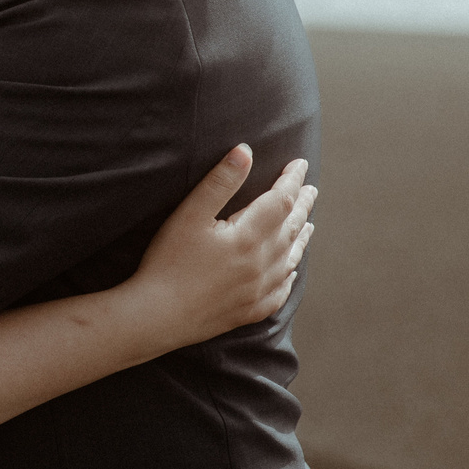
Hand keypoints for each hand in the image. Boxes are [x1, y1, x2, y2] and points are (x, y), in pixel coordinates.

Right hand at [115, 147, 314, 354]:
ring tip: (309, 224)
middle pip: (291, 227)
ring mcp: (257, 290)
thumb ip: (219, 182)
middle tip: (311, 190)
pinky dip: (289, 275)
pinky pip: (280, 291)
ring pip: (290, 258)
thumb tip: (245, 152)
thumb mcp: (189, 215)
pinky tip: (290, 271)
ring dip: (301, 238)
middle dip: (302, 205)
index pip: (281, 200)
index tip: (300, 164)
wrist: (157, 317)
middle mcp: (261, 264)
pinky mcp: (249, 311)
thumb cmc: (168, 262)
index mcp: (248, 237)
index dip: (292, 180)